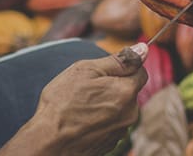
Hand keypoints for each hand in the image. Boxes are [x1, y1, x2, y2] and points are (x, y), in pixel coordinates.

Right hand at [21, 44, 148, 154]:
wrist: (50, 143)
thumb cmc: (63, 104)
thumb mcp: (86, 70)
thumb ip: (118, 60)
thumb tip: (142, 48)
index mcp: (126, 92)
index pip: (140, 71)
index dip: (124, 67)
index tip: (104, 70)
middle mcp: (130, 113)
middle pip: (130, 91)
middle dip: (114, 86)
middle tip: (87, 87)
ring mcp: (121, 130)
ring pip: (120, 108)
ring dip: (107, 103)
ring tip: (82, 105)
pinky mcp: (111, 143)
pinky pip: (111, 123)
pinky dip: (101, 119)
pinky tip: (82, 119)